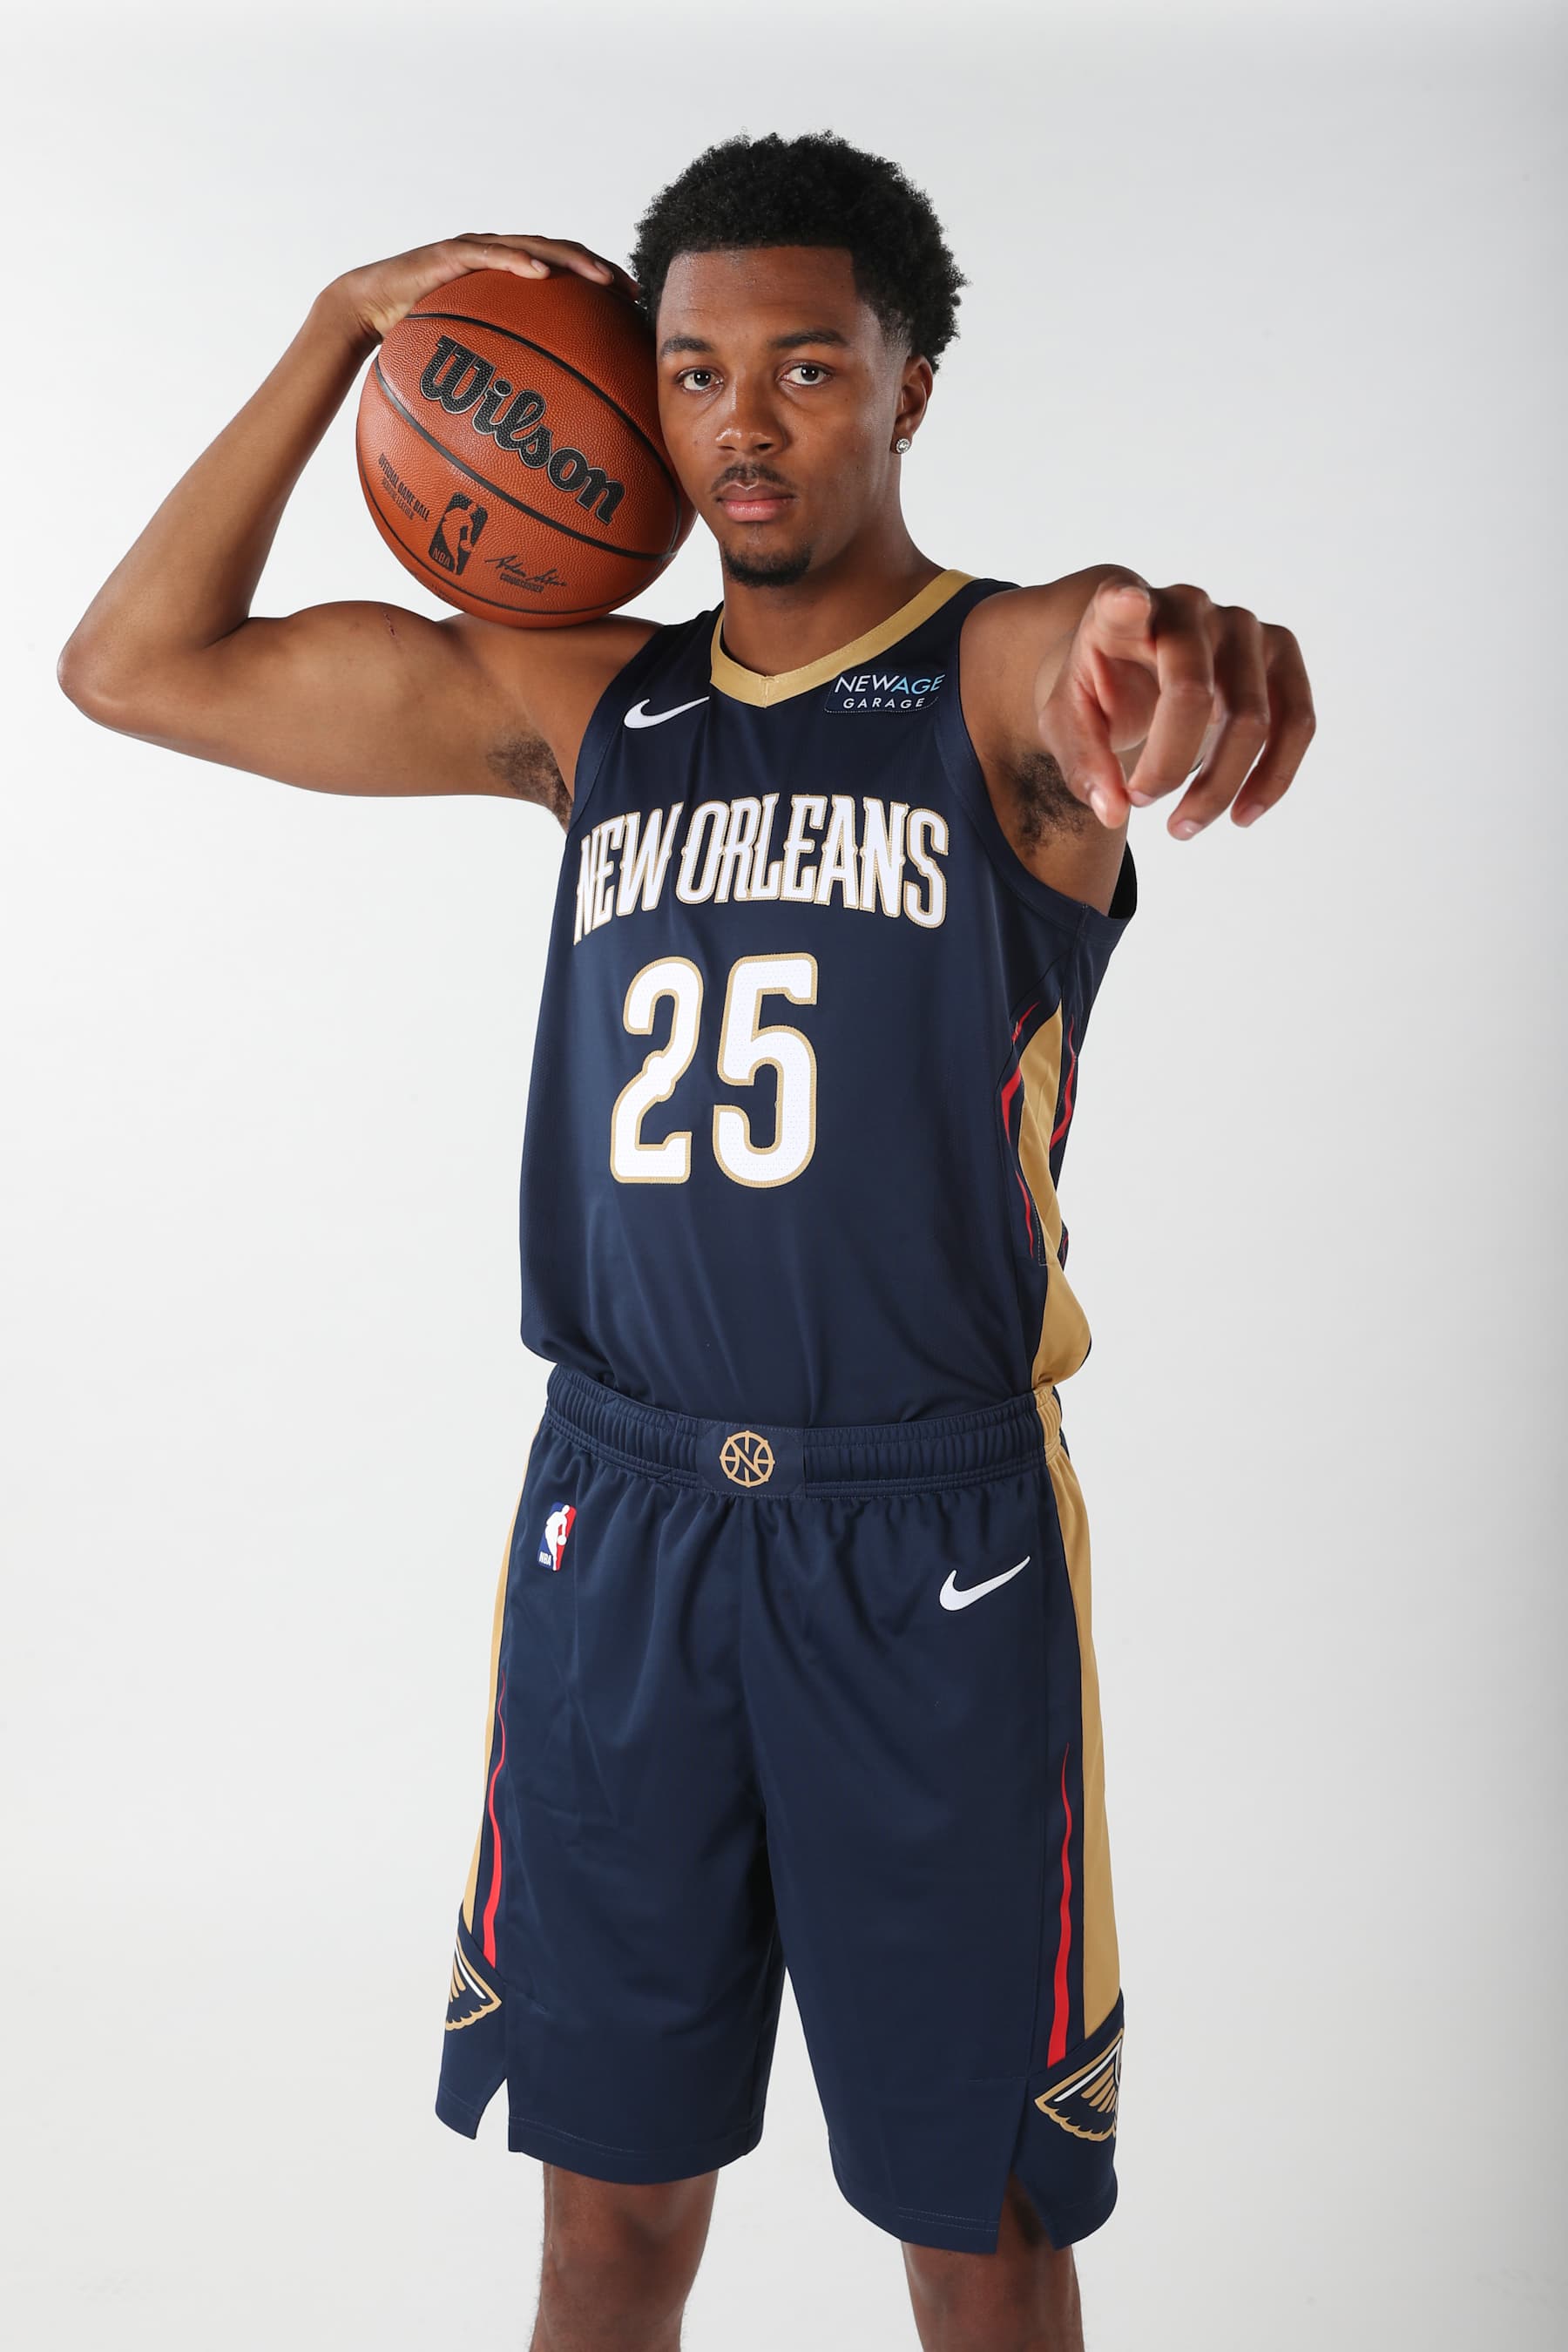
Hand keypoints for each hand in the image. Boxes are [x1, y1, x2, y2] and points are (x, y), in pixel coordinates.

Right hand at [325, 232, 639, 345]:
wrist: (368, 308)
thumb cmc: (419, 335)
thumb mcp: (468, 357)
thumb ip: (501, 370)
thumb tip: (535, 420)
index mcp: (507, 277)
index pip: (564, 274)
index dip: (600, 282)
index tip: (634, 304)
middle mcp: (497, 256)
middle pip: (560, 254)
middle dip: (599, 268)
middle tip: (632, 290)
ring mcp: (474, 251)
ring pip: (532, 247)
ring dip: (571, 261)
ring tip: (602, 277)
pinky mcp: (449, 254)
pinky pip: (488, 257)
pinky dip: (517, 262)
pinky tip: (543, 274)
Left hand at [1035, 577, 1314, 838]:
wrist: (1141, 661)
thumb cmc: (1100, 688)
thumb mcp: (1067, 725)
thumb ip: (1082, 764)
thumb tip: (1115, 812)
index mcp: (1121, 613)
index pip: (1122, 603)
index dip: (1126, 605)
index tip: (1126, 603)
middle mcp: (1188, 607)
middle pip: (1192, 694)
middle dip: (1169, 767)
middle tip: (1141, 804)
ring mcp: (1243, 626)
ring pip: (1252, 719)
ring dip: (1218, 787)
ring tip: (1183, 828)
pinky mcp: (1281, 652)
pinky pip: (1296, 721)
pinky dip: (1273, 777)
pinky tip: (1243, 814)